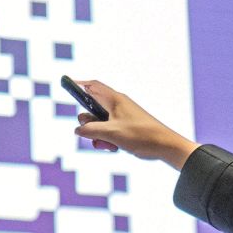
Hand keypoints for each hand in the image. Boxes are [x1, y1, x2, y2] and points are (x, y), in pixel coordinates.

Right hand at [71, 80, 198, 170]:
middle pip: (92, 109)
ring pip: (100, 123)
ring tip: (106, 145)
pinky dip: (107, 139)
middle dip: (87, 123)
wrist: (165, 146)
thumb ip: (90, 131)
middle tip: (89, 133)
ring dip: (97, 135)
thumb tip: (77, 130)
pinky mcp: (126, 128)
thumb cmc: (141, 135)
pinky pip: (109, 131)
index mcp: (115, 99)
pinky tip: (114, 148)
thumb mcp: (111, 133)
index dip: (78, 84)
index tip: (67, 84)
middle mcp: (117, 105)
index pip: (93, 85)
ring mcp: (122, 117)